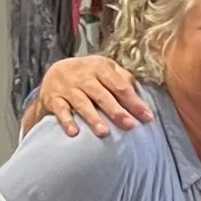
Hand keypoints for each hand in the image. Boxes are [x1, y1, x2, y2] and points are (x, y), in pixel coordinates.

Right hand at [29, 56, 152, 138]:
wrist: (54, 72)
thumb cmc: (88, 76)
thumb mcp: (105, 70)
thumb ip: (123, 79)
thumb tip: (142, 96)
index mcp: (100, 67)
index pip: (120, 85)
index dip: (134, 102)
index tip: (147, 118)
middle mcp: (83, 75)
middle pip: (102, 94)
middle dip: (116, 111)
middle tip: (130, 126)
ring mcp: (67, 87)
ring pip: (82, 103)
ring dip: (93, 118)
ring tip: (104, 132)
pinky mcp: (53, 98)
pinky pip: (60, 110)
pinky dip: (66, 120)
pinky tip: (74, 133)